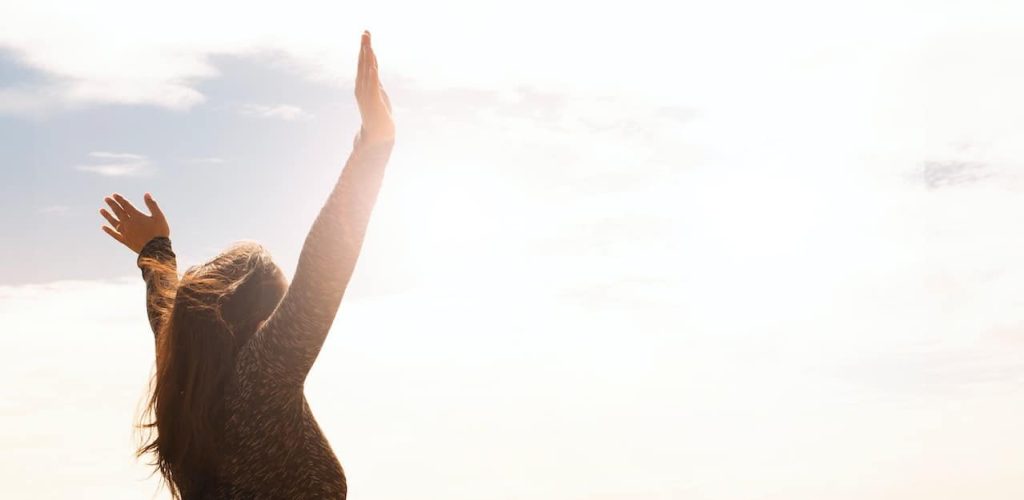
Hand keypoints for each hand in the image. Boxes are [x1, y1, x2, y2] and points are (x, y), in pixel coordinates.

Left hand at [99, 192, 170, 253]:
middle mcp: (128, 223)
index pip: (126, 205)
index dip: (120, 200)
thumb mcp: (159, 216)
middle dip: (112, 205)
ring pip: (114, 222)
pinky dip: (109, 231)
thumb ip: (152, 205)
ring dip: (108, 216)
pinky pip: (115, 235)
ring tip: (101, 210)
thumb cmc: (159, 232)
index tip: (114, 195)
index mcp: (136, 216)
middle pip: (118, 212)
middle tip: (106, 199)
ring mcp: (126, 232)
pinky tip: (103, 227)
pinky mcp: (125, 241)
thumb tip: (146, 194)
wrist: (156, 250)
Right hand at [355, 31, 394, 146]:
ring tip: (368, 43)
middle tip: (366, 32)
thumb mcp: (378, 92)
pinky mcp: (373, 100)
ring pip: (366, 71)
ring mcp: (366, 93)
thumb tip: (373, 67)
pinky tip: (373, 65)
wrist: (378, 134)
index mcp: (362, 85)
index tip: (366, 35)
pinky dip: (372, 74)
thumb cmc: (378, 114)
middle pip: (363, 63)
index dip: (365, 49)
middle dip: (365, 47)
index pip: (364, 63)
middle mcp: (361, 87)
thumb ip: (374, 80)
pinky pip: (372, 85)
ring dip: (367, 57)